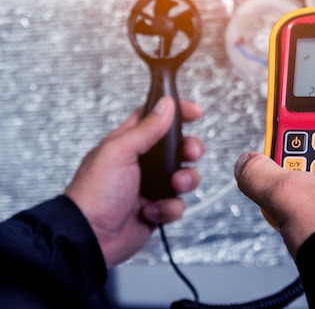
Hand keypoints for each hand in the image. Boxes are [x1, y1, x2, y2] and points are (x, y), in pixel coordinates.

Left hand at [64, 97, 203, 267]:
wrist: (90, 238)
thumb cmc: (94, 193)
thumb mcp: (119, 152)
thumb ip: (146, 128)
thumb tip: (166, 105)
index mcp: (129, 142)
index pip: (156, 118)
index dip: (177, 112)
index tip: (196, 112)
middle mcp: (143, 163)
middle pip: (179, 146)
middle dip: (190, 149)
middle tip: (190, 153)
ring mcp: (151, 186)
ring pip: (185, 175)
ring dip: (184, 180)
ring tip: (172, 186)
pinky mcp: (158, 209)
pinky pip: (178, 204)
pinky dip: (168, 208)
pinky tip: (150, 211)